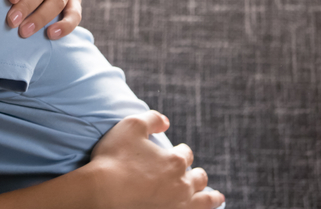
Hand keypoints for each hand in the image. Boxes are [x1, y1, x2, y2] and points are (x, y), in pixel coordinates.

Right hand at [87, 112, 224, 208]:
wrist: (102, 192)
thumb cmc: (114, 157)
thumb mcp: (131, 126)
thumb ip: (152, 119)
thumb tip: (166, 122)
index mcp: (175, 160)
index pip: (185, 153)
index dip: (180, 151)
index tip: (176, 152)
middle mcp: (182, 184)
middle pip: (198, 178)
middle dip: (198, 174)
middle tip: (197, 174)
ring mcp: (178, 205)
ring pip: (203, 201)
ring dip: (211, 197)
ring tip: (218, 197)